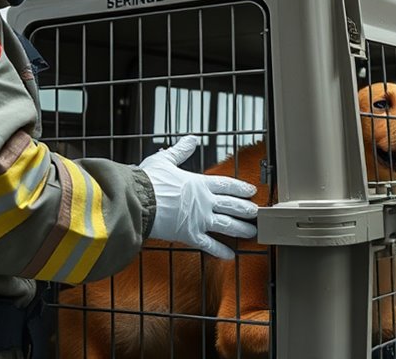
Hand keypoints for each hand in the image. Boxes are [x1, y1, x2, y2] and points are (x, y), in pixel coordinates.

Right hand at [140, 135, 258, 258]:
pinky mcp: (189, 235)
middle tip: (257, 213)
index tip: (252, 191)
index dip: (241, 188)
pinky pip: (209, 245)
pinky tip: (231, 256)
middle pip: (231, 206)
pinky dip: (220, 251)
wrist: (138, 201)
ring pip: (227, 225)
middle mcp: (204, 202)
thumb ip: (180, 151)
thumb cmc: (149, 181)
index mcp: (200, 183)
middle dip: (246, 210)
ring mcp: (199, 220)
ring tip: (251, 233)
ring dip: (241, 229)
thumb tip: (192, 139)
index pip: (227, 184)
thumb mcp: (165, 160)